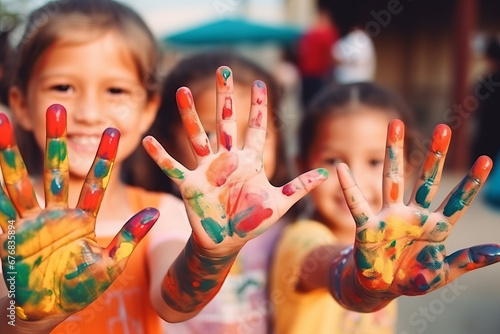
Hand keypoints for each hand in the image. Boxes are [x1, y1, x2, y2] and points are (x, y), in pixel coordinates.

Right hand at [0, 105, 157, 319]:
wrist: (47, 310)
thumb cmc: (80, 288)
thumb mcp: (110, 265)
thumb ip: (128, 238)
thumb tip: (155, 213)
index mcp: (83, 219)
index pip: (96, 182)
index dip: (104, 158)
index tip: (113, 132)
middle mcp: (56, 213)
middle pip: (57, 170)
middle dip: (57, 141)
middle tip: (58, 108)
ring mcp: (30, 222)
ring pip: (21, 182)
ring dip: (11, 154)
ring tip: (1, 120)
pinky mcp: (9, 237)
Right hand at [144, 66, 326, 253]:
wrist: (226, 243)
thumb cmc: (252, 222)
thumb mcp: (280, 204)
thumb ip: (300, 186)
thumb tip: (326, 172)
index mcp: (250, 162)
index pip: (257, 129)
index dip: (259, 107)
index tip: (260, 82)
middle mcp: (227, 160)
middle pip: (226, 122)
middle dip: (225, 97)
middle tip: (223, 70)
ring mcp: (208, 170)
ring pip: (198, 137)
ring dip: (189, 115)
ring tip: (180, 91)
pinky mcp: (191, 185)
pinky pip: (173, 167)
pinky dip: (160, 156)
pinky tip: (147, 141)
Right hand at [337, 120, 498, 295]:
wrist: (380, 287)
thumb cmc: (411, 278)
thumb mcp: (443, 273)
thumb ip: (468, 260)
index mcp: (434, 227)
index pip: (456, 201)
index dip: (470, 183)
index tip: (486, 159)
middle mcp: (412, 215)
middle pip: (425, 180)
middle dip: (435, 155)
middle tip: (443, 128)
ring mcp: (389, 218)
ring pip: (391, 179)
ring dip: (393, 152)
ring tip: (395, 124)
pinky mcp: (367, 227)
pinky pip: (357, 205)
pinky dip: (349, 188)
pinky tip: (341, 169)